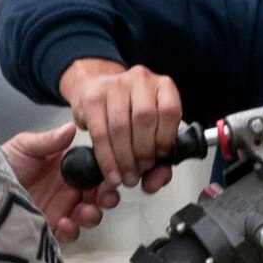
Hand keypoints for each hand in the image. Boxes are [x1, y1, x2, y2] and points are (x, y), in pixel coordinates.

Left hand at [4, 120, 107, 244]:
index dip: (107, 173)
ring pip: (88, 216)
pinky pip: (68, 234)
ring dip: (93, 215)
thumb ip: (48, 141)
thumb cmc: (2, 162)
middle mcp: (68, 190)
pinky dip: (72, 231)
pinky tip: (65, 223)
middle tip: (107, 198)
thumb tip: (72, 128)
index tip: (113, 173)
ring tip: (85, 212)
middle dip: (108, 198)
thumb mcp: (24, 147)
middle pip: (98, 195)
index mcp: (67, 168)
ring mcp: (60, 210)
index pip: (95, 170)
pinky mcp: (49, 228)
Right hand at [58, 59, 181, 194]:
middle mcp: (141, 80)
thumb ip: (160, 162)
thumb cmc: (128, 114)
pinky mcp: (93, 96)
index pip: (169, 111)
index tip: (158, 157)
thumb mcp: (151, 133)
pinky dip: (106, 158)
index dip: (164, 139)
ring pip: (120, 127)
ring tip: (125, 176)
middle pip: (144, 119)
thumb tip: (155, 182)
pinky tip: (111, 172)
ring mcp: (115, 84)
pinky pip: (100, 132)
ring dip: (124, 159)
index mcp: (163, 86)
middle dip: (142, 153)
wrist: (97, 92)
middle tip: (139, 172)